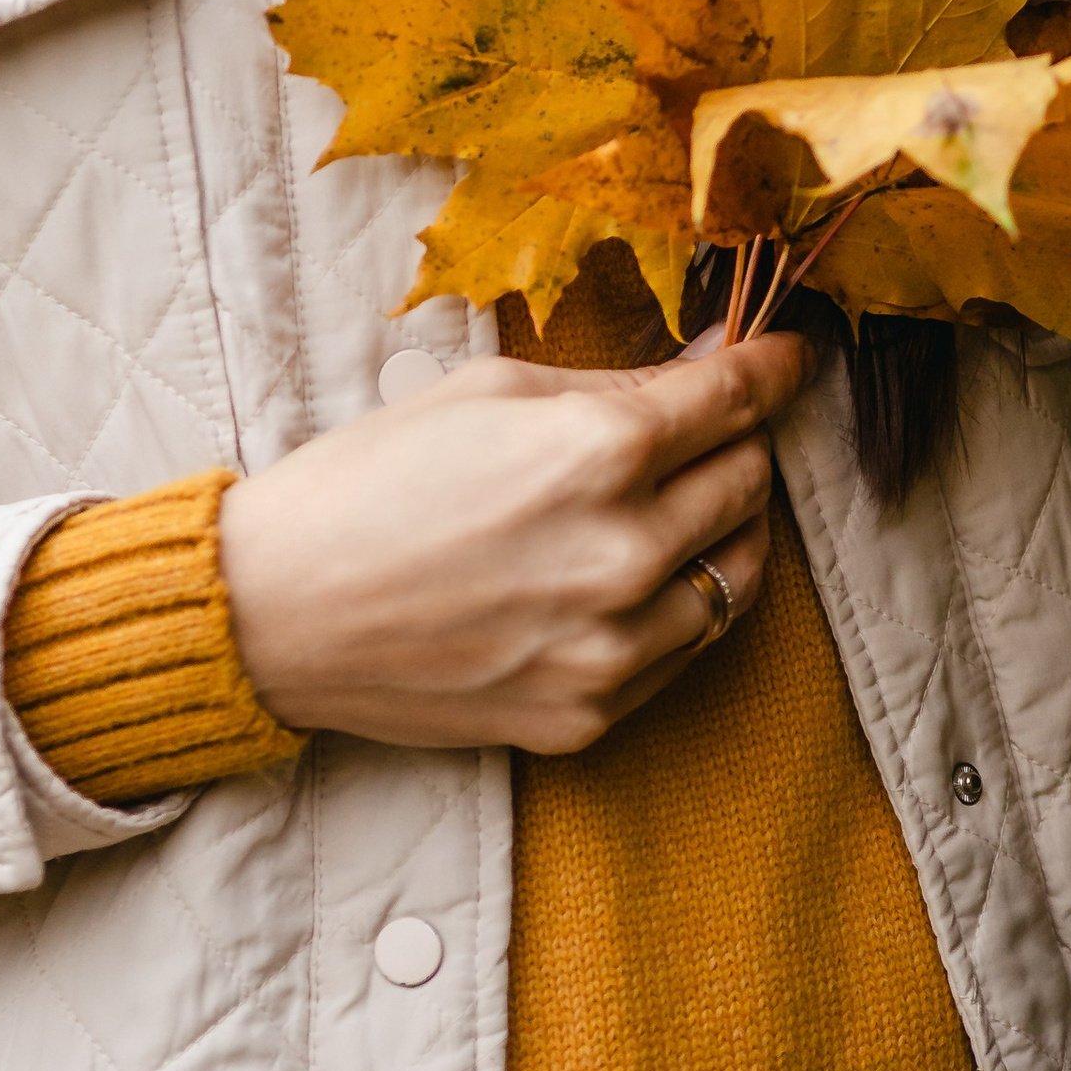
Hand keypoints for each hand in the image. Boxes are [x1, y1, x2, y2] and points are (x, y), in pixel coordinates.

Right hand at [216, 333, 811, 756]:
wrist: (281, 609)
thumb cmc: (370, 479)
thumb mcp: (489, 393)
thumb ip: (614, 385)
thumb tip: (709, 368)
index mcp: (597, 453)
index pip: (736, 402)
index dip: (774, 369)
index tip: (789, 358)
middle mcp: (624, 553)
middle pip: (749, 483)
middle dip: (739, 443)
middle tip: (709, 427)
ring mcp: (614, 646)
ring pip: (739, 574)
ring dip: (724, 529)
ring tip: (678, 504)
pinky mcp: (593, 712)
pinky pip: (684, 649)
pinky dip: (676, 604)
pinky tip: (625, 575)